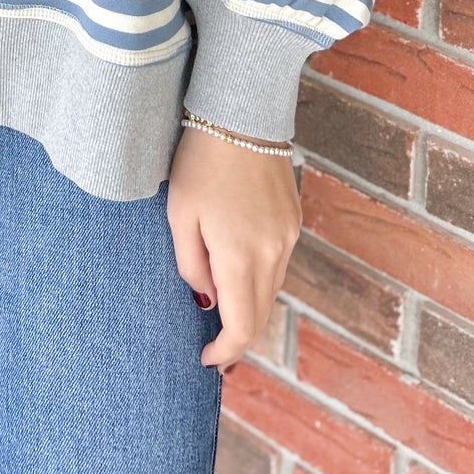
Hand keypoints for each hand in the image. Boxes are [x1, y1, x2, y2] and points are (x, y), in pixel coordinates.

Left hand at [167, 125, 301, 370]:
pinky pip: (278, 264)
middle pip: (259, 313)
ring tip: (221, 309)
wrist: (241, 114)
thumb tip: (206, 300)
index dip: (225, 351)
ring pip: (271, 290)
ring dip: (248, 305)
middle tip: (211, 346)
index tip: (206, 359)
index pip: (242, 326)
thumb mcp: (180, 215)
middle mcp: (272, 252)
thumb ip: (191, 266)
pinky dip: (259, 277)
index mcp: (241, 255)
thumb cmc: (200, 162)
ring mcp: (287, 236)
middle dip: (236, 334)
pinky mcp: (293, 221)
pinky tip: (238, 269)